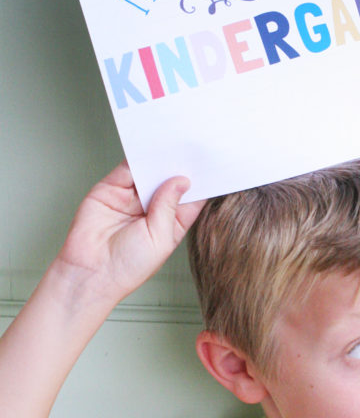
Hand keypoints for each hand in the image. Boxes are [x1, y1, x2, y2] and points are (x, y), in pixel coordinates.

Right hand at [55, 162, 205, 304]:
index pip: (190, 199)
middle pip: (171, 182)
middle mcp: (152, 209)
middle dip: (181, 167)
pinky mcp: (111, 188)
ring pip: (150, 172)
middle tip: (195, 149)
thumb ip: (169, 207)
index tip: (211, 166)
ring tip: (176, 145)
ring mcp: (131, 198)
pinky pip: (126, 168)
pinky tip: (150, 150)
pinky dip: (138, 157)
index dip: (200, 184)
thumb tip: (181, 181)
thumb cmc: (128, 267)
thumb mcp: (160, 238)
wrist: (90, 272)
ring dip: (161, 159)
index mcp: (170, 224)